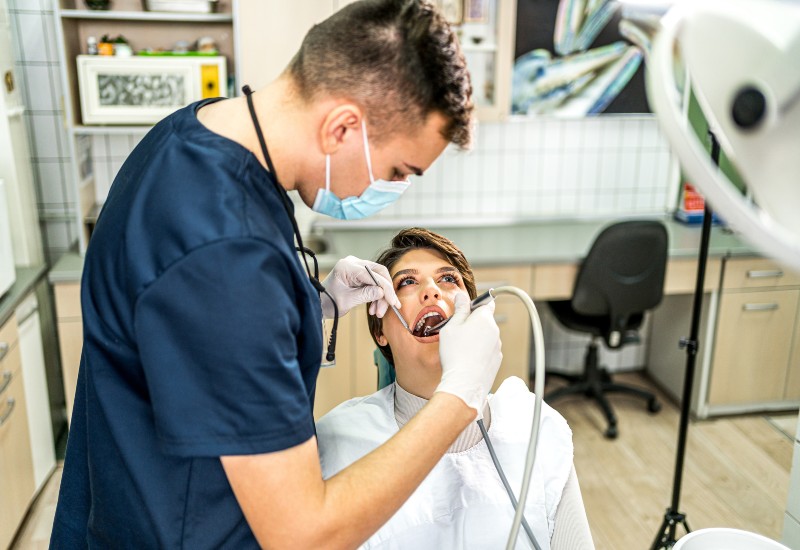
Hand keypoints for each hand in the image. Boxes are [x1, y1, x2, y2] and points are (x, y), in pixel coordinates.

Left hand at [320, 256, 399, 318]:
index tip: (393, 302)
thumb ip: (365, 295)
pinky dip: (376, 295)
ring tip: (377, 312)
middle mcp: (353, 263)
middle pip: (379, 273)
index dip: (386, 288)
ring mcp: (356, 267)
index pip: (373, 274)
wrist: (318, 304)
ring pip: (378, 278)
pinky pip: (373, 282)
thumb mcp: (347, 301)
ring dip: (381, 296)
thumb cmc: (327, 302)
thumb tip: (382, 292)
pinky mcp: (359, 273)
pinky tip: (374, 308)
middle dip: (385, 292)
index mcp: (346, 267)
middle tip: (388, 307)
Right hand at [435, 292, 501, 419]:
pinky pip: (487, 350)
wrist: (464, 384)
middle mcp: (495, 331)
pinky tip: (467, 359)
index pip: (486, 302)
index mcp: (484, 319)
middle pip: (485, 320)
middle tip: (457, 332)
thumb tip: (462, 296)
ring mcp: (497, 347)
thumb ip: (459, 309)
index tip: (466, 310)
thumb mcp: (451, 327)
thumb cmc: (455, 355)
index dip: (475, 304)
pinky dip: (479, 351)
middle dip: (473, 323)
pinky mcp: (496, 360)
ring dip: (476, 338)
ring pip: (486, 336)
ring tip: (460, 349)